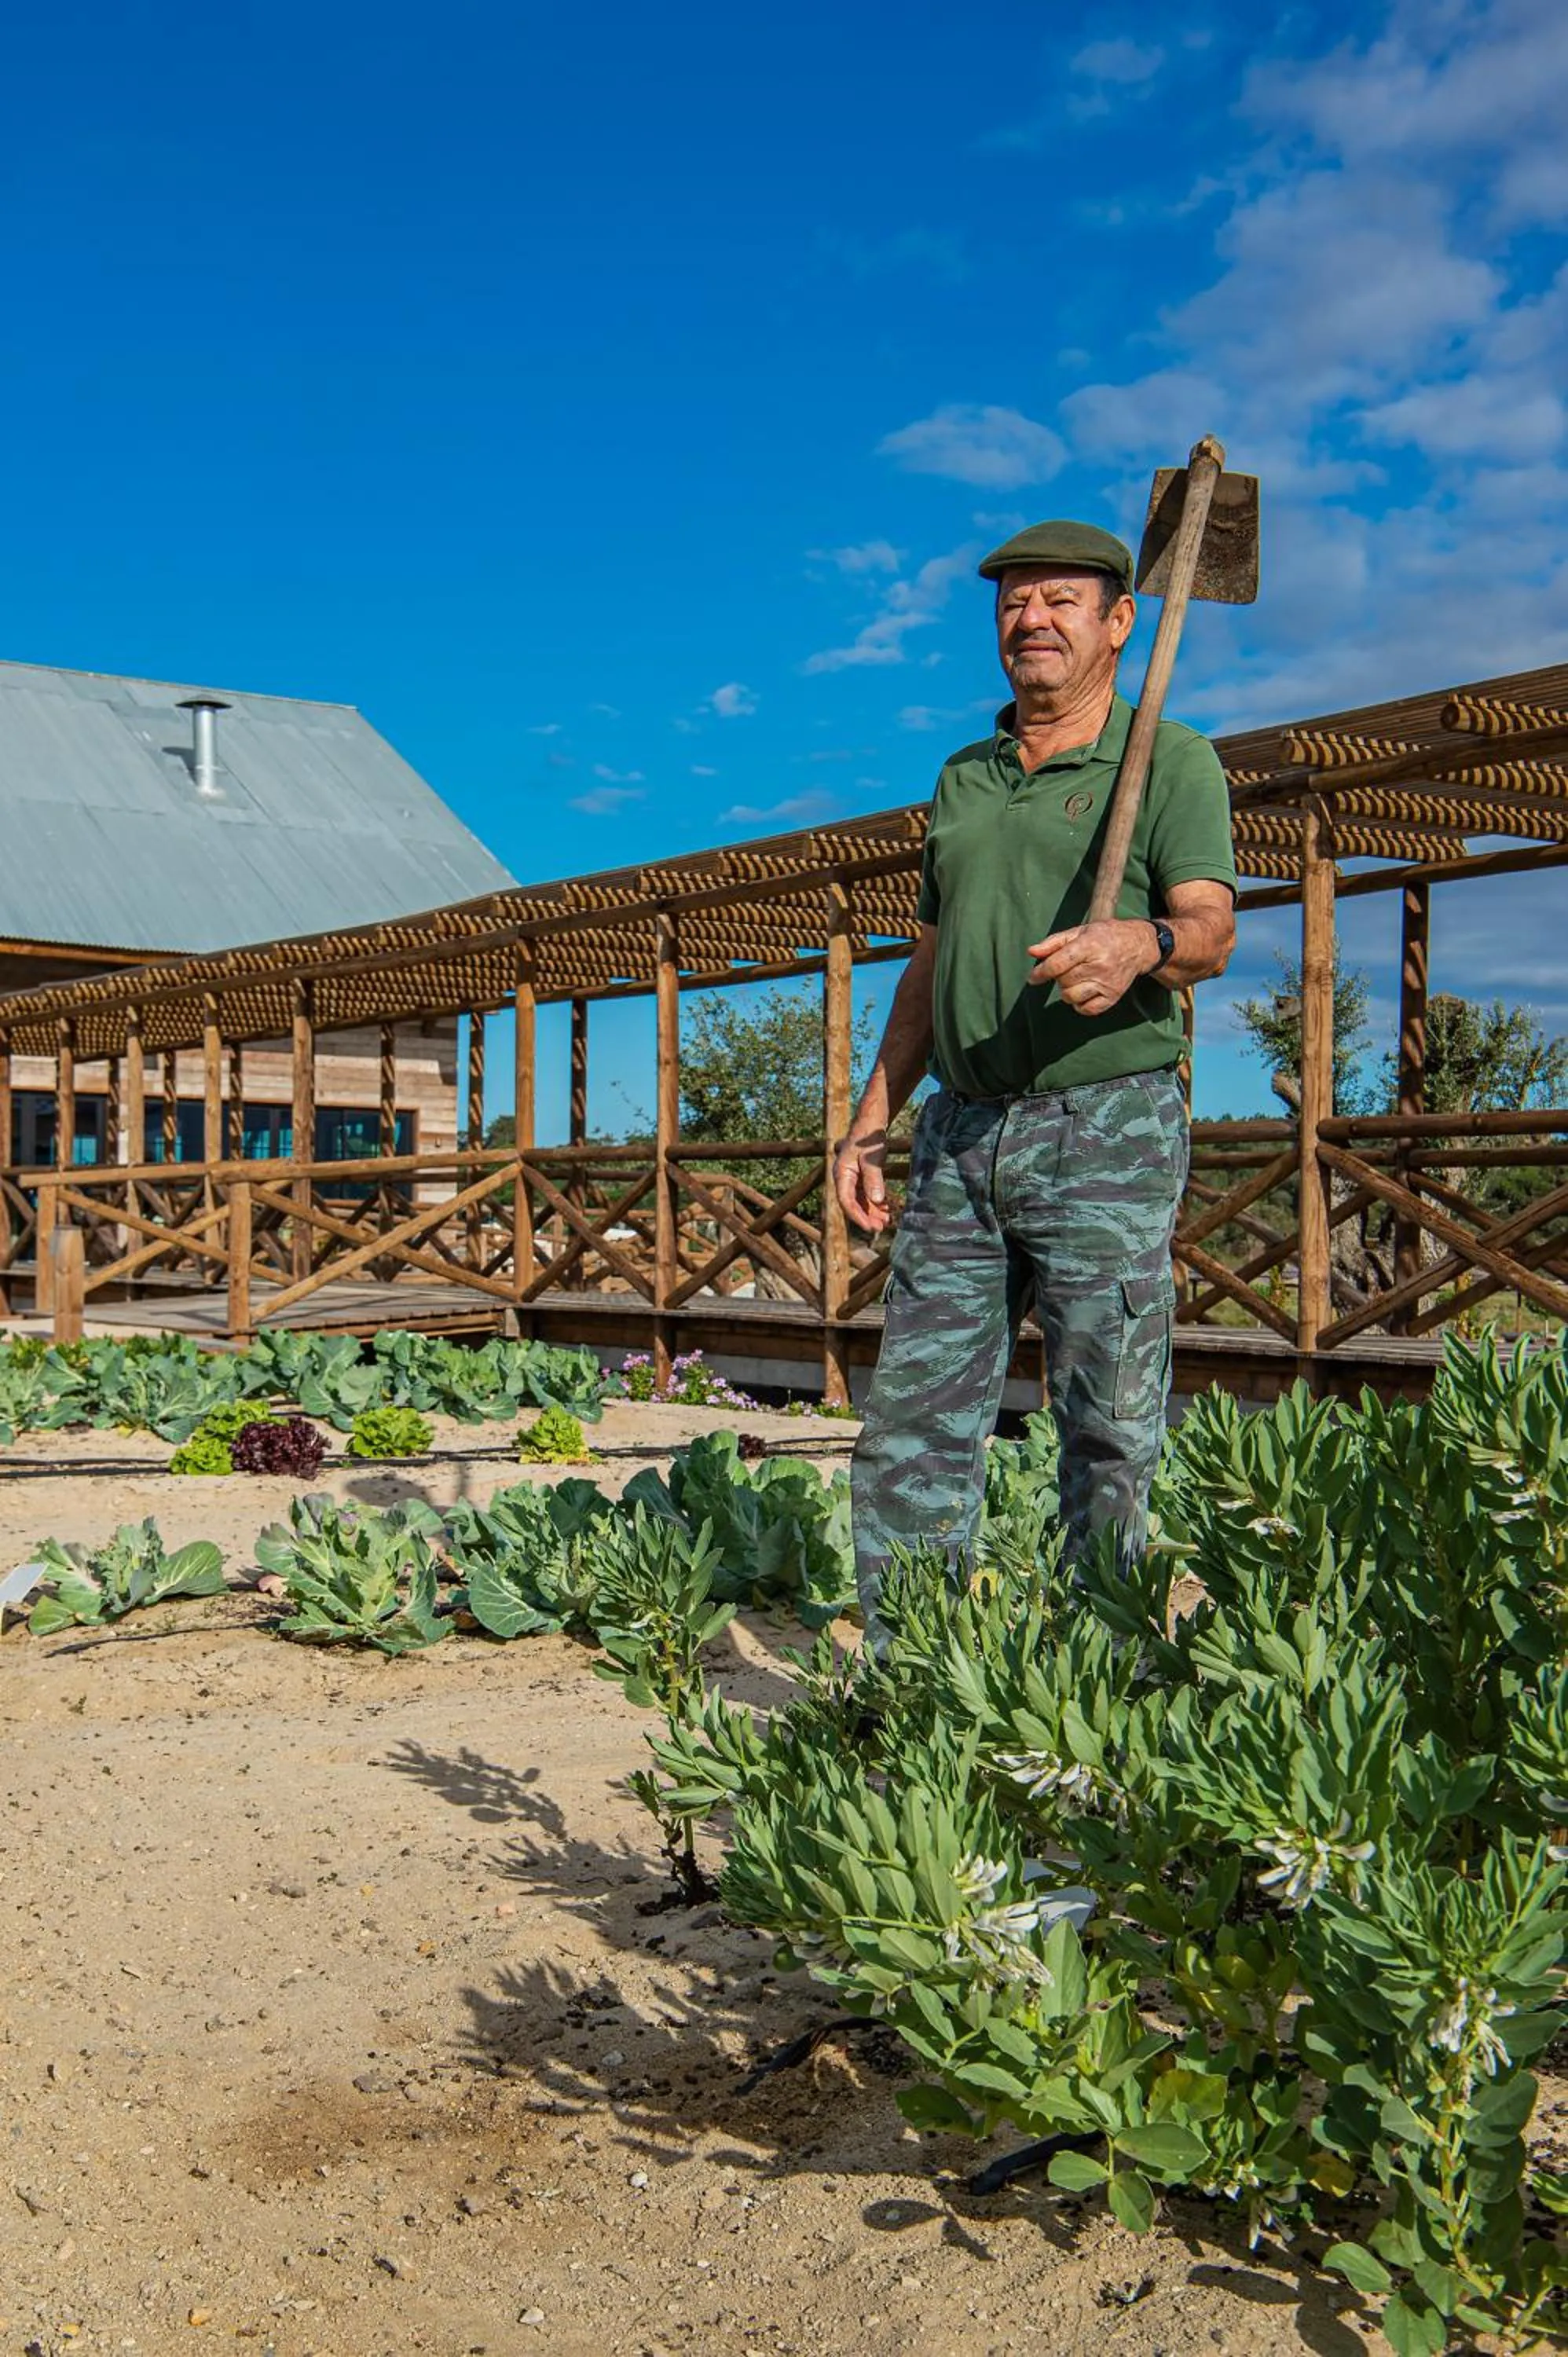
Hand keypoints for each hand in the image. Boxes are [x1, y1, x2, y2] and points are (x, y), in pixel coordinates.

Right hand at [834, 1131, 890, 1233]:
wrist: (871, 1121)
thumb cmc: (868, 1137)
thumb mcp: (872, 1158)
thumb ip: (873, 1179)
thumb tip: (875, 1200)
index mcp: (841, 1173)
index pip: (846, 1201)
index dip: (858, 1216)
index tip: (870, 1227)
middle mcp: (844, 1177)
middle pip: (852, 1203)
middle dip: (866, 1217)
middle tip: (880, 1228)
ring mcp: (852, 1177)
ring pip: (860, 1200)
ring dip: (872, 1211)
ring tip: (886, 1221)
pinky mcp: (861, 1175)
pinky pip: (866, 1193)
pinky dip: (875, 1202)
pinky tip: (886, 1209)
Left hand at [1026, 918, 1153, 1014]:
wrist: (1138, 946)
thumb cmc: (1105, 936)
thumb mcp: (1080, 932)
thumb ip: (1054, 942)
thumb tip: (1031, 952)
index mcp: (1089, 945)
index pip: (1058, 964)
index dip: (1041, 972)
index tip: (1033, 978)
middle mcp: (1099, 965)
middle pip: (1063, 981)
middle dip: (1059, 977)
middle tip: (1067, 969)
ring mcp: (1107, 983)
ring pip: (1071, 997)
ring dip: (1067, 991)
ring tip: (1075, 980)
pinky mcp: (1113, 996)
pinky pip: (1086, 1010)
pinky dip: (1079, 1004)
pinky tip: (1083, 992)